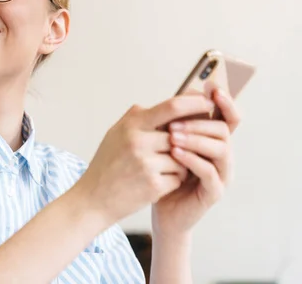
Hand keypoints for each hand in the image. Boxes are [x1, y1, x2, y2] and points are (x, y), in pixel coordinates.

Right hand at [73, 94, 215, 226]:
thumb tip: (168, 104)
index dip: (194, 103)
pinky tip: (156, 183)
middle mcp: (139, 141)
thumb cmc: (107, 164)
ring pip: (183, 158)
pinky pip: (178, 177)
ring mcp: (146, 164)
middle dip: (185, 143)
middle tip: (177, 150)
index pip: (172, 107)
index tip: (208, 103)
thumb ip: (139, 117)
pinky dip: (172, 180)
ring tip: (158, 170)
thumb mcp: (116, 133)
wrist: (93, 199)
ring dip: (179, 164)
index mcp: (132, 124)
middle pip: (181, 135)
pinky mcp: (154, 185)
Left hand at [151, 87, 239, 238]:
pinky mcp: (214, 192)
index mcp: (214, 141)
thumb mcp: (167, 143)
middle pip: (224, 130)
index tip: (212, 88)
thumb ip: (175, 122)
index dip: (225, 101)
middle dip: (199, 123)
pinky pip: (210, 172)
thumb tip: (176, 95)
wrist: (161, 209)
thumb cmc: (164, 172)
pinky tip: (175, 153)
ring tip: (172, 137)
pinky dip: (193, 160)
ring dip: (196, 139)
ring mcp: (222, 174)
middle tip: (174, 123)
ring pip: (221, 149)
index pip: (229, 117)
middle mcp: (223, 156)